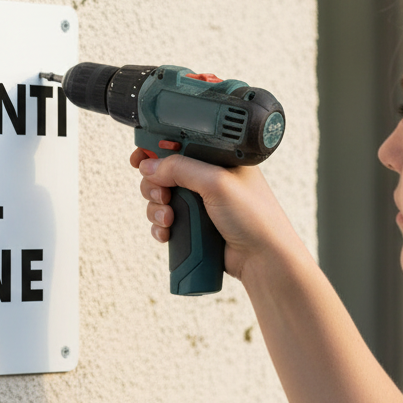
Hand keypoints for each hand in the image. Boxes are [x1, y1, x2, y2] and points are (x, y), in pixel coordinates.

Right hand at [130, 149, 299, 281]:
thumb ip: (181, 168)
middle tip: (162, 194)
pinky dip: (160, 226)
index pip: (180, 144)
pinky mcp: (193, 224)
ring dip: (156, 208)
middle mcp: (207, 178)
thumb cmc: (255, 217)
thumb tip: (150, 165)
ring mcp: (199, 203)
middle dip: (154, 184)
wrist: (262, 258)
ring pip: (160, 198)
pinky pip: (164, 221)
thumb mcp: (216, 183)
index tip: (140, 157)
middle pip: (162, 172)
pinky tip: (168, 232)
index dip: (156, 148)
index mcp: (217, 159)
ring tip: (169, 219)